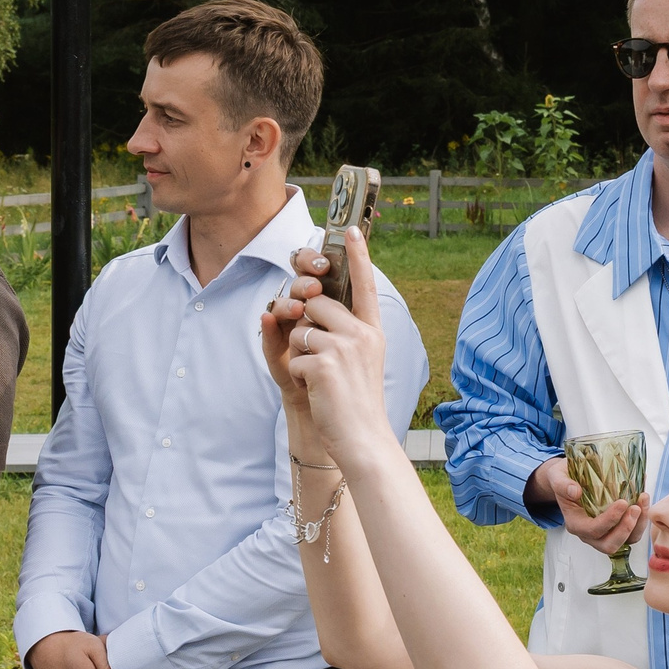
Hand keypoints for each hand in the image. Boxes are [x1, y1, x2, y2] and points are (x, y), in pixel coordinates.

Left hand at [261, 225, 390, 461]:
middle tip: (320, 356)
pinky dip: (299, 374)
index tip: (351, 229)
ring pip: (302, 328)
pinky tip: (318, 391)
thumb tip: (309, 305)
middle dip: (307, 323)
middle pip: (317, 302)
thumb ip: (342, 332)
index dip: (357, 257)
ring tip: (322, 378)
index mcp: (373, 331)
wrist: (363, 439)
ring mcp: (345, 347)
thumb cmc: (356, 403)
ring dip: (302, 352)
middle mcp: (363, 334)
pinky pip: (295, 354)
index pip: (364, 285)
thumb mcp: (359, 361)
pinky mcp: (324, 363)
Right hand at [526, 456, 645, 555]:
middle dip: (625, 529)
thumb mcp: (557, 476)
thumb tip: (575, 491)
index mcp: (575, 524)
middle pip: (609, 545)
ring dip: (637, 525)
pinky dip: (641, 520)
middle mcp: (590, 534)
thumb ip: (562, 484)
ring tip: (642, 501)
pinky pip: (632, 532)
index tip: (623, 502)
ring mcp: (605, 533)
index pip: (593, 530)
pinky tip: (643, 500)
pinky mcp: (617, 528)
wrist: (570, 479)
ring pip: (625, 541)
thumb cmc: (565, 478)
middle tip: (636, 508)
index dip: (609, 520)